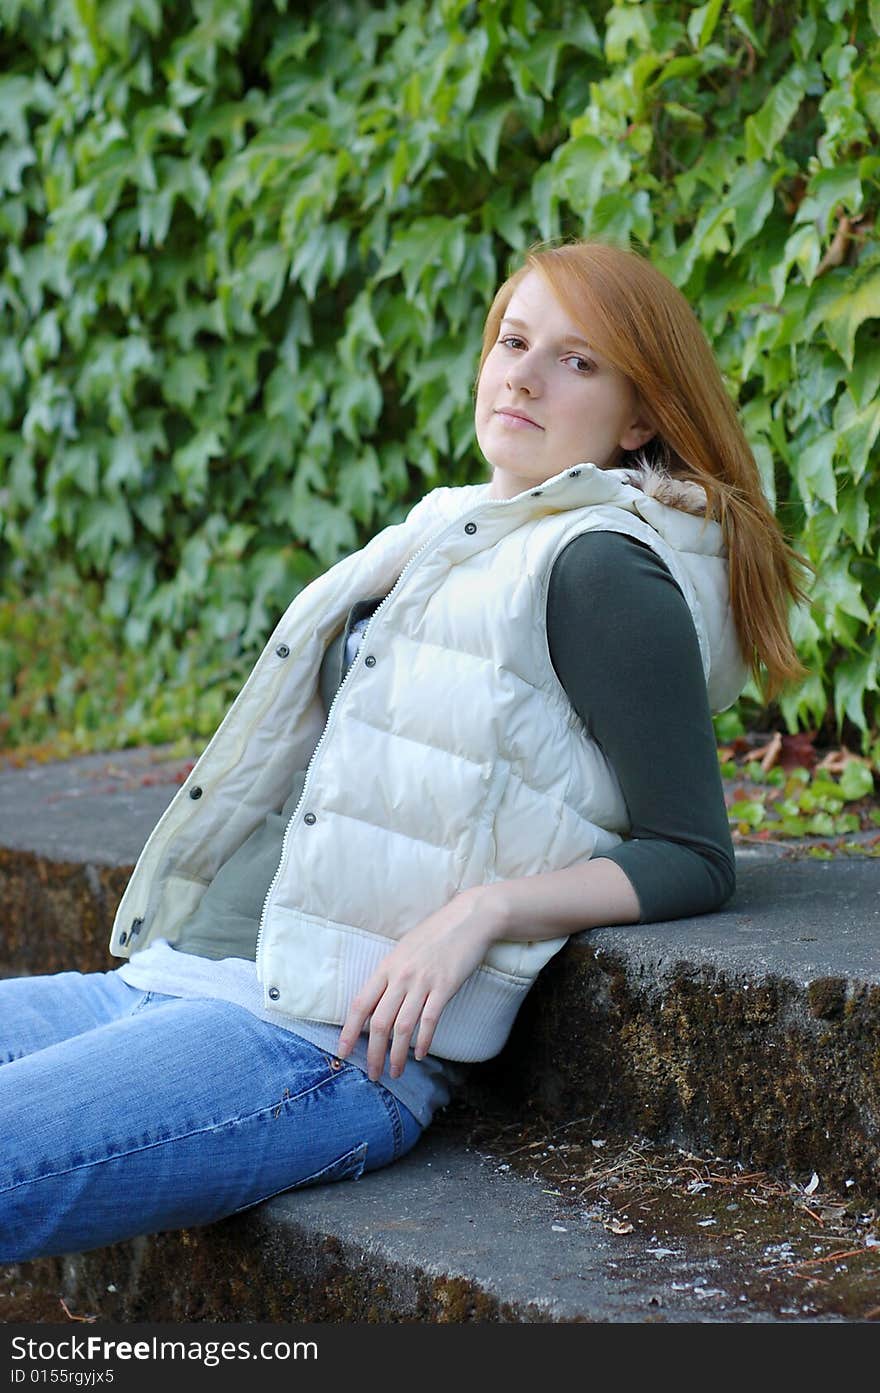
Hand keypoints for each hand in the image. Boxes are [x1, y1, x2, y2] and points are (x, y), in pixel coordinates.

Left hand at [335, 886, 505, 1080]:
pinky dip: (424, 1041)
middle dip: (373, 1053)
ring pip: (403, 1027)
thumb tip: (379, 1002)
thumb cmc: (436, 933)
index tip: (343, 1052)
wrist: (469, 919)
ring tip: (395, 1072)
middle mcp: (401, 976)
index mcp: (387, 966)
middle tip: (372, 1074)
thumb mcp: (405, 949)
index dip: (349, 1031)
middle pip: (380, 1023)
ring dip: (397, 1055)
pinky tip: (420, 1055)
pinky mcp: (445, 986)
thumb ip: (391, 974)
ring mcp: (423, 981)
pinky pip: (430, 1020)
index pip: (360, 1005)